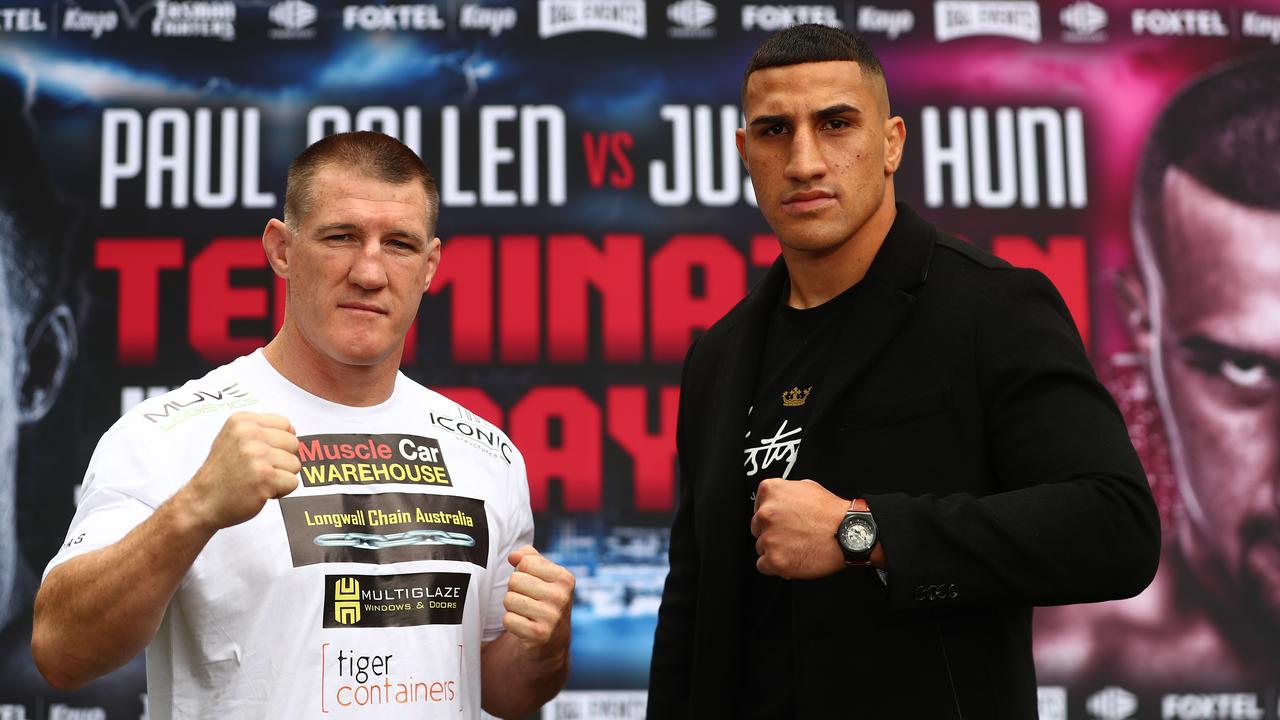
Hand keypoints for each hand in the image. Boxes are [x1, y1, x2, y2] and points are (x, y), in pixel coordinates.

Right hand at [176, 412, 300, 531]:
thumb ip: (259, 431)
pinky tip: (260, 491)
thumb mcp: (232, 439)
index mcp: (242, 421)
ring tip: (258, 480)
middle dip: (283, 460)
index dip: (281, 442)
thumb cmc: (220, 473)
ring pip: (295, 464)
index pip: (285, 423)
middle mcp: (249, 434)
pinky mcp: (265, 477)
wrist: (201, 502)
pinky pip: (293, 482)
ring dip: (281, 477)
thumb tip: (292, 432)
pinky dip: (281, 491)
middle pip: (293, 443)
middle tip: (259, 470)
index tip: (265, 453)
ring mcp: (257, 455)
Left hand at [503, 546, 573, 661]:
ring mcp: (551, 617)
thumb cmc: (544, 601)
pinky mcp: (539, 635)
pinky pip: (508, 619)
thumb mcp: (543, 576)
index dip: (522, 572)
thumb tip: (514, 555)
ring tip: (525, 613)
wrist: (553, 641)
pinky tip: (524, 626)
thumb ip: (529, 557)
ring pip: (509, 599)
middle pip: (514, 580)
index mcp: (564, 578)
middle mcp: (561, 597)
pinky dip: (511, 623)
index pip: (526, 562)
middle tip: (527, 601)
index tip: (532, 585)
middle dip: (514, 590)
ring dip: (511, 607)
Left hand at [750, 478, 846, 578]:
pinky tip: (792, 558)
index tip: (784, 521)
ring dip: (775, 549)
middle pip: (757, 528)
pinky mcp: (774, 560)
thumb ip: (785, 493)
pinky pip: (763, 565)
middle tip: (793, 535)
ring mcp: (769, 537)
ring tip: (798, 546)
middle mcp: (766, 513)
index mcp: (770, 491)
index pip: (759, 507)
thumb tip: (776, 500)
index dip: (773, 517)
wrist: (849, 533)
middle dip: (772, 532)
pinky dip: (776, 565)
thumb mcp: (806, 486)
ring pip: (761, 547)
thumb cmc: (832, 512)